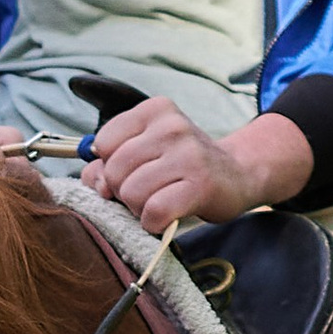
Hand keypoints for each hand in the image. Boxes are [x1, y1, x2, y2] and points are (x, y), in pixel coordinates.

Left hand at [87, 97, 314, 234]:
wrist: (238, 175)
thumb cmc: (183, 166)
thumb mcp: (146, 152)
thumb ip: (108, 163)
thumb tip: (94, 182)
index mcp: (154, 111)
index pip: (103, 143)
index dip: (109, 167)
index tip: (132, 173)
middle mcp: (171, 126)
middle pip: (114, 171)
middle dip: (123, 191)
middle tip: (148, 192)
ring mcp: (188, 154)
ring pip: (131, 192)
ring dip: (139, 208)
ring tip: (160, 201)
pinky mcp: (200, 184)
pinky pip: (154, 211)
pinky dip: (152, 222)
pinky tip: (165, 216)